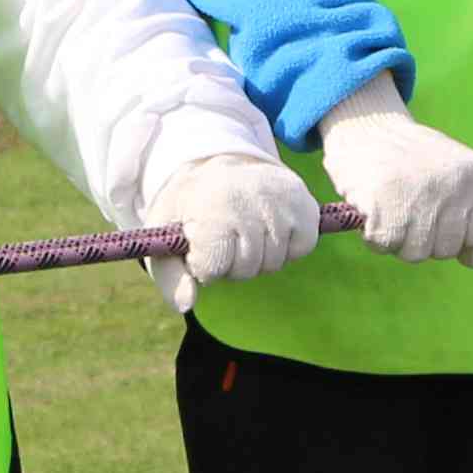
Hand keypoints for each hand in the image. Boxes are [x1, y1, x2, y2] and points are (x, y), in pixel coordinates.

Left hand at [146, 146, 324, 312]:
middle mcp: (250, 198)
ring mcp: (282, 200)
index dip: (204, 265)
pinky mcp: (306, 203)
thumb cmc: (190, 209)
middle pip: (246, 268)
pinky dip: (286, 247)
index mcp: (211, 205)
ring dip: (258, 257)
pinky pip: (301, 249)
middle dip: (232, 264)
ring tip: (245, 231)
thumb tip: (187, 303)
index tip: (199, 245)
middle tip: (224, 238)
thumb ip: (170, 276)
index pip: (214, 266)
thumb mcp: (165, 236)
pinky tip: (269, 227)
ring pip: (273, 262)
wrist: (220, 168)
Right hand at [313, 77, 472, 264]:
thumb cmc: (408, 156)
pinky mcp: (385, 205)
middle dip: (423, 240)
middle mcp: (454, 186)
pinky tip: (373, 211)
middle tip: (407, 212)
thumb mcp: (451, 171)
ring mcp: (420, 197)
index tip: (439, 230)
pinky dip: (374, 236)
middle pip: (445, 249)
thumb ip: (468, 211)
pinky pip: (384, 245)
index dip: (460, 242)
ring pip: (415, 253)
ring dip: (397, 240)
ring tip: (389, 209)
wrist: (366, 124)